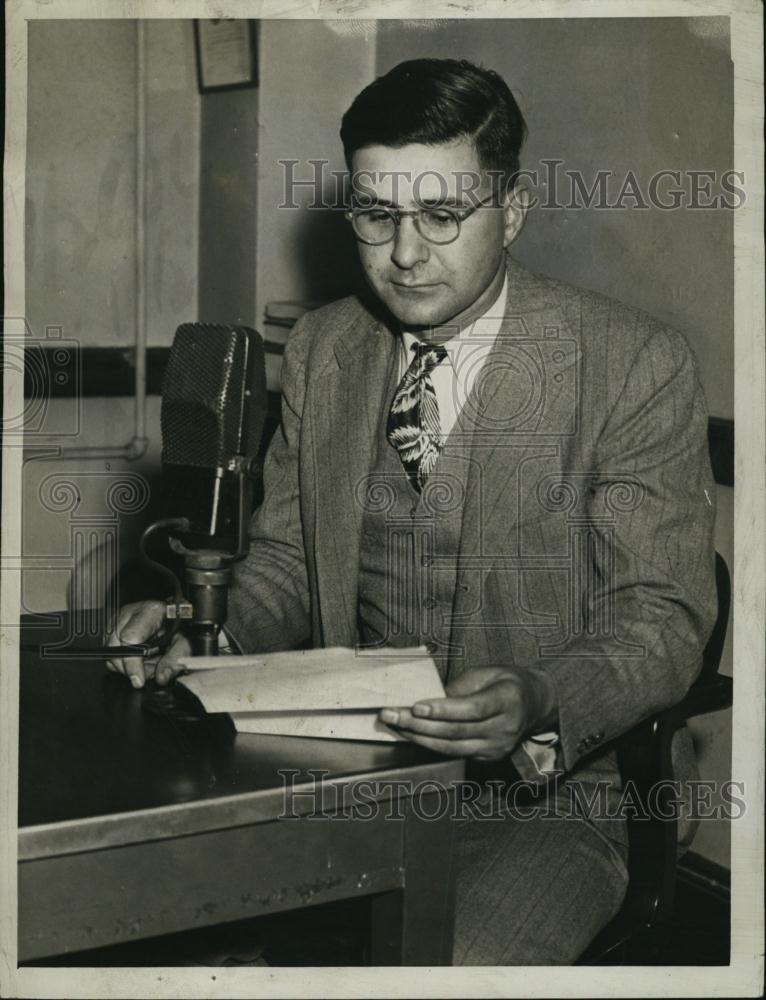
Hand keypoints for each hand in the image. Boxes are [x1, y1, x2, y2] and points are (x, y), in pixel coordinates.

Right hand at [105, 600, 190, 688]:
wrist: (173, 615)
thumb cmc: (178, 625)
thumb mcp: (184, 642)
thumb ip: (174, 659)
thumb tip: (161, 677)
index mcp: (150, 611)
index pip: (130, 637)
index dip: (132, 663)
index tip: (138, 680)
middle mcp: (130, 613)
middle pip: (115, 647)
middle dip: (131, 668)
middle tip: (150, 671)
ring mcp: (118, 620)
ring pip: (110, 652)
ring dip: (127, 667)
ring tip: (149, 663)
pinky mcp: (112, 630)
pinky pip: (110, 654)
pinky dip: (124, 663)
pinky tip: (140, 660)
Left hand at [378, 666, 556, 760]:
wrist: (535, 705)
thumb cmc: (506, 682)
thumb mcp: (486, 673)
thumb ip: (459, 687)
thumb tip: (427, 697)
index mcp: (507, 700)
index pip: (471, 709)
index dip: (442, 710)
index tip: (415, 706)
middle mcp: (504, 728)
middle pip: (456, 731)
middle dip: (419, 724)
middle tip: (390, 715)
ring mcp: (498, 747)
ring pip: (453, 747)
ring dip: (420, 738)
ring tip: (396, 726)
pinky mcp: (490, 758)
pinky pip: (456, 754)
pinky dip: (431, 745)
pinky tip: (413, 736)